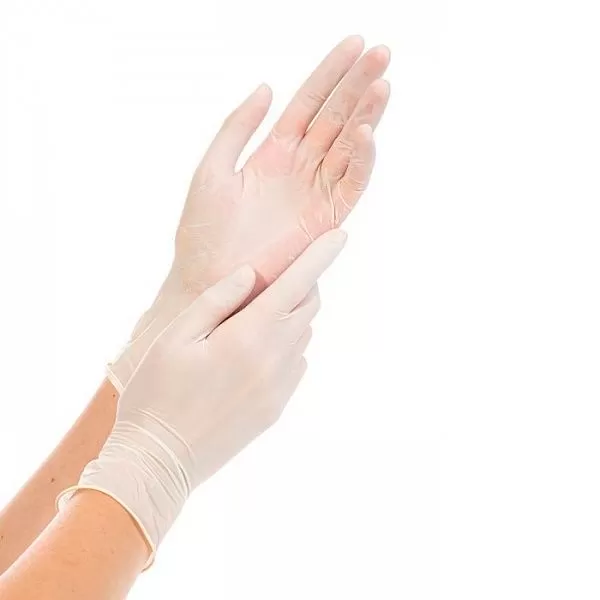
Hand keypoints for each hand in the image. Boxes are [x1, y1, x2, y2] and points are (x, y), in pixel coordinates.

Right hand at [63, 230, 346, 563]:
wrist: (159, 462)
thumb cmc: (157, 394)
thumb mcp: (176, 337)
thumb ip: (219, 300)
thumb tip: (253, 274)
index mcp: (250, 337)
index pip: (296, 284)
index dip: (320, 256)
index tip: (341, 235)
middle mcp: (275, 361)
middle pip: (307, 308)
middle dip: (299, 286)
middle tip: (267, 283)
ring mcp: (280, 388)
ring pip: (302, 336)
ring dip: (288, 318)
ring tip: (246, 324)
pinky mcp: (277, 408)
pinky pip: (295, 364)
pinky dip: (284, 348)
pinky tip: (250, 356)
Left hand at [108, 36, 389, 389]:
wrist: (209, 280)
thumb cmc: (203, 233)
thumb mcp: (212, 169)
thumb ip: (237, 128)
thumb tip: (265, 87)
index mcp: (274, 153)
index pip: (309, 103)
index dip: (330, 73)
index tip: (354, 44)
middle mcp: (300, 168)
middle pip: (335, 118)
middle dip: (357, 85)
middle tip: (382, 54)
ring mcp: (314, 193)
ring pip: (348, 148)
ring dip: (367, 117)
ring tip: (383, 84)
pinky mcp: (324, 220)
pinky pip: (349, 186)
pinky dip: (360, 162)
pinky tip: (366, 134)